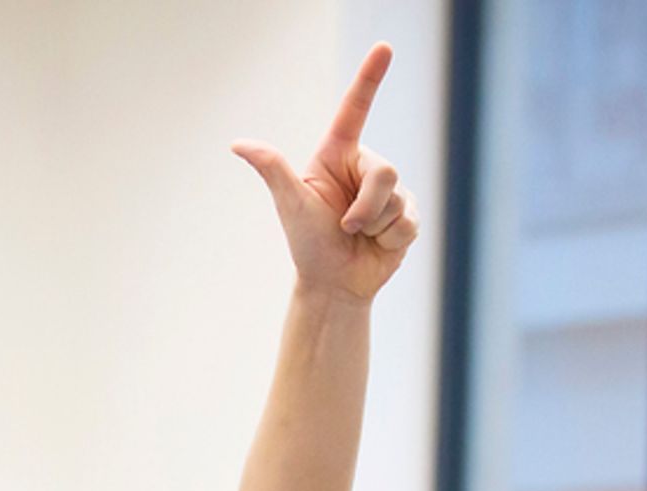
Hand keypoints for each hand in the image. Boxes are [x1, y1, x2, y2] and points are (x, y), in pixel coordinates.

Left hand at [230, 42, 418, 303]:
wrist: (332, 286)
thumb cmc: (307, 245)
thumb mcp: (290, 203)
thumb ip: (273, 168)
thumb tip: (238, 144)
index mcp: (338, 155)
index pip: (355, 110)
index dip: (370, 78)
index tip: (384, 47)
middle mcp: (364, 168)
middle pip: (385, 170)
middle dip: (365, 207)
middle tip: (345, 226)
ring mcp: (388, 192)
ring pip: (397, 197)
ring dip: (375, 225)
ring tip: (359, 236)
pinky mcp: (406, 215)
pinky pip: (409, 220)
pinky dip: (391, 239)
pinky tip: (378, 245)